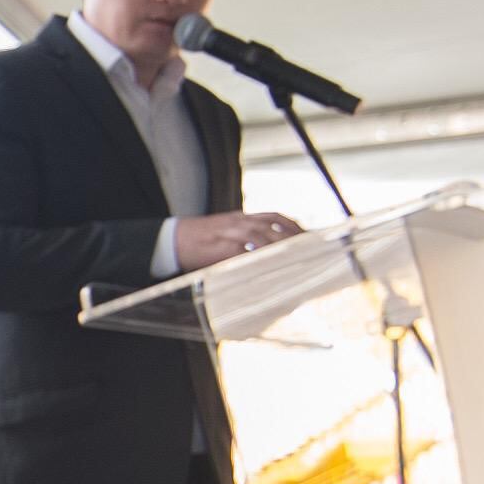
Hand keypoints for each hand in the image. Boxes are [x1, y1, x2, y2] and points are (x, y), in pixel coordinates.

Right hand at [175, 210, 301, 271]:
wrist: (174, 239)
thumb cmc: (201, 238)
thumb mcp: (226, 230)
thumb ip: (246, 236)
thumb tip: (268, 248)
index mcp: (242, 217)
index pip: (274, 216)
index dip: (293, 225)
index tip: (308, 235)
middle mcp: (239, 222)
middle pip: (273, 225)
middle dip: (293, 237)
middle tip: (310, 249)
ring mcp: (230, 233)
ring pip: (261, 236)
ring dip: (280, 246)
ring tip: (296, 257)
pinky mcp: (221, 247)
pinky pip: (243, 252)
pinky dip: (258, 259)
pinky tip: (269, 267)